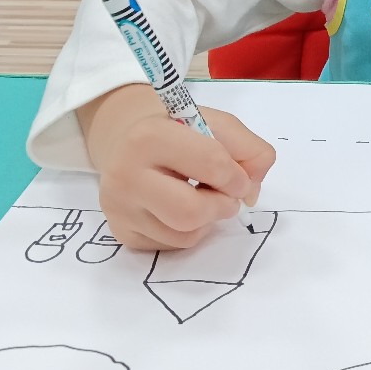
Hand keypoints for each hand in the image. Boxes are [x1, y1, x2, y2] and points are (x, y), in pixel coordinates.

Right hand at [78, 84, 276, 251]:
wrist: (126, 140)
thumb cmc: (176, 130)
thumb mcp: (215, 123)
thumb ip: (249, 148)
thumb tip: (251, 192)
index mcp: (150, 136)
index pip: (211, 164)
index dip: (237, 176)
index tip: (239, 177)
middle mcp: (126, 174)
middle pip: (191, 212)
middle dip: (222, 206)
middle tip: (227, 196)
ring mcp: (119, 208)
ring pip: (183, 235)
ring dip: (208, 221)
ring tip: (203, 197)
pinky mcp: (122, 233)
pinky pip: (171, 246)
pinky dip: (189, 232)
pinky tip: (181, 208)